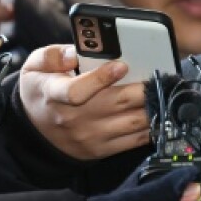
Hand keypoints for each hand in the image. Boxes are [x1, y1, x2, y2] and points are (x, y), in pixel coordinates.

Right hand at [19, 45, 150, 159]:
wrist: (35, 133)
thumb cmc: (41, 92)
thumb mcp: (35, 67)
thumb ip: (54, 55)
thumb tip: (77, 52)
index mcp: (54, 94)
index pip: (77, 90)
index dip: (101, 77)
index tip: (122, 65)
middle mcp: (74, 118)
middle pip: (117, 103)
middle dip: (143, 89)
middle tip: (161, 76)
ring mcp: (90, 136)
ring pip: (132, 122)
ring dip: (153, 107)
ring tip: (166, 92)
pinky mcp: (102, 149)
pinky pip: (134, 140)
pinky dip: (153, 127)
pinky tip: (161, 112)